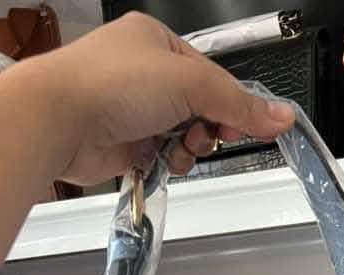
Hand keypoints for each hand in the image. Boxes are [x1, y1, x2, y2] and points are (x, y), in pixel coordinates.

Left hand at [39, 13, 295, 184]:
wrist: (60, 119)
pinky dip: (167, 162)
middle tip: (208, 135)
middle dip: (208, 127)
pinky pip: (161, 157)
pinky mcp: (123, 143)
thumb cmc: (113, 84)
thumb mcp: (191, 84)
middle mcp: (144, 74)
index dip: (232, 103)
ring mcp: (132, 110)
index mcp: (158, 42)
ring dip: (188, 148)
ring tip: (178, 148)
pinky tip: (162, 161)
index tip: (247, 125)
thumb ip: (240, 103)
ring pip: (182, 136)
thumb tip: (282, 116)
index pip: (211, 76)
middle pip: (200, 108)